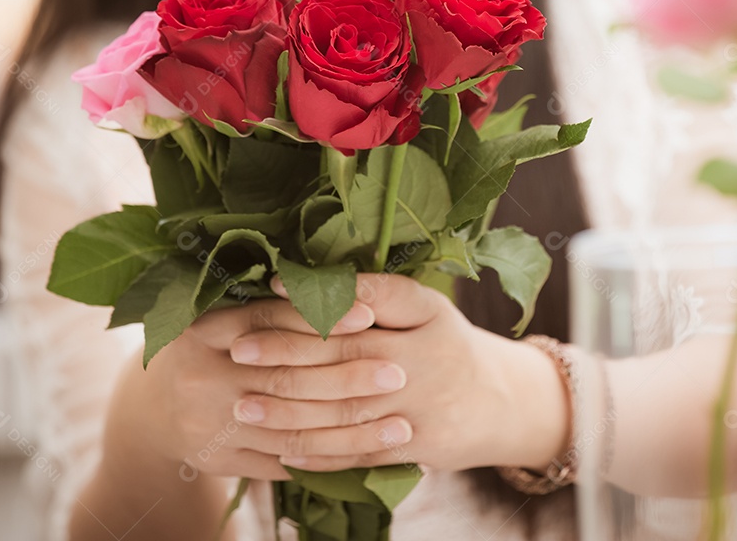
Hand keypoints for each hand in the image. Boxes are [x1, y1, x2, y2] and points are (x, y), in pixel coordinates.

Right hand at [106, 293, 412, 482]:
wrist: (159, 407)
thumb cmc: (215, 346)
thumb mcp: (229, 314)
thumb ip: (276, 302)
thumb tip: (349, 283)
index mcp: (204, 329)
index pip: (269, 318)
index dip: (321, 315)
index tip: (371, 315)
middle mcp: (200, 376)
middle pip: (286, 377)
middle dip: (348, 376)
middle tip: (398, 373)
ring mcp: (208, 423)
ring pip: (292, 430)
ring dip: (352, 430)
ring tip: (401, 426)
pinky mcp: (220, 460)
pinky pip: (286, 463)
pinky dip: (331, 460)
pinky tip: (371, 457)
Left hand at [233, 274, 569, 473]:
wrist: (499, 403)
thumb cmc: (447, 344)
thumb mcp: (427, 306)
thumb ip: (379, 291)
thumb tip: (317, 282)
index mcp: (417, 322)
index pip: (351, 314)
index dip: (303, 310)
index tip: (264, 299)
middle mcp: (415, 368)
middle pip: (340, 364)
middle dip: (284, 360)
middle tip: (238, 354)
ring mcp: (413, 413)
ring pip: (343, 414)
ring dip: (289, 412)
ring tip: (244, 406)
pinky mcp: (411, 450)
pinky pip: (358, 455)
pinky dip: (318, 454)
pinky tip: (280, 450)